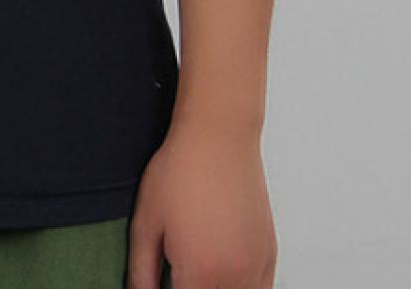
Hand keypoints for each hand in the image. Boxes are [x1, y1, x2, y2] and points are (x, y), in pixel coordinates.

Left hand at [126, 115, 276, 288]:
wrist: (218, 136)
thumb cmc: (182, 170)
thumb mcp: (146, 221)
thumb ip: (141, 270)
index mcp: (200, 273)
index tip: (162, 283)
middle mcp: (234, 276)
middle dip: (192, 288)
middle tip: (177, 273)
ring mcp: (256, 267)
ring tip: (198, 272)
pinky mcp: (270, 255)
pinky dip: (242, 288)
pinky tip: (221, 274)